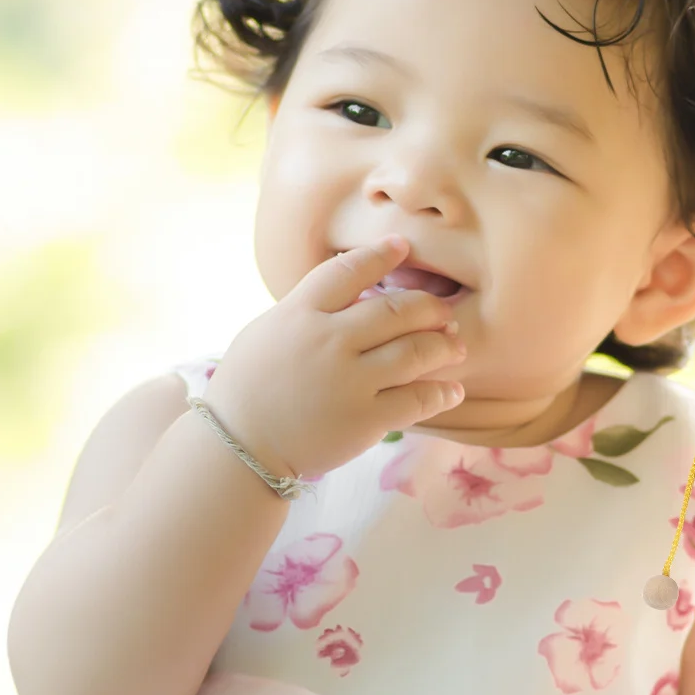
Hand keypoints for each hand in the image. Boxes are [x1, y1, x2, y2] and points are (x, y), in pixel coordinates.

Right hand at [205, 236, 465, 480]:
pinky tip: (453, 390)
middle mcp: (328, 341)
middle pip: (396, 310)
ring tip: (455, 346)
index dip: (381, 255)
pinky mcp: (365, 419)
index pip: (349, 270)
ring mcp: (349, 381)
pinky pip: (417, 399)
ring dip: (444, 346)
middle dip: (428, 307)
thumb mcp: (269, 333)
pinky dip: (442, 393)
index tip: (403, 247)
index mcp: (300, 313)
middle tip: (443, 311)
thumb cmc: (249, 388)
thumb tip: (354, 292)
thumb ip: (309, 310)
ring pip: (415, 352)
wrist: (239, 447)